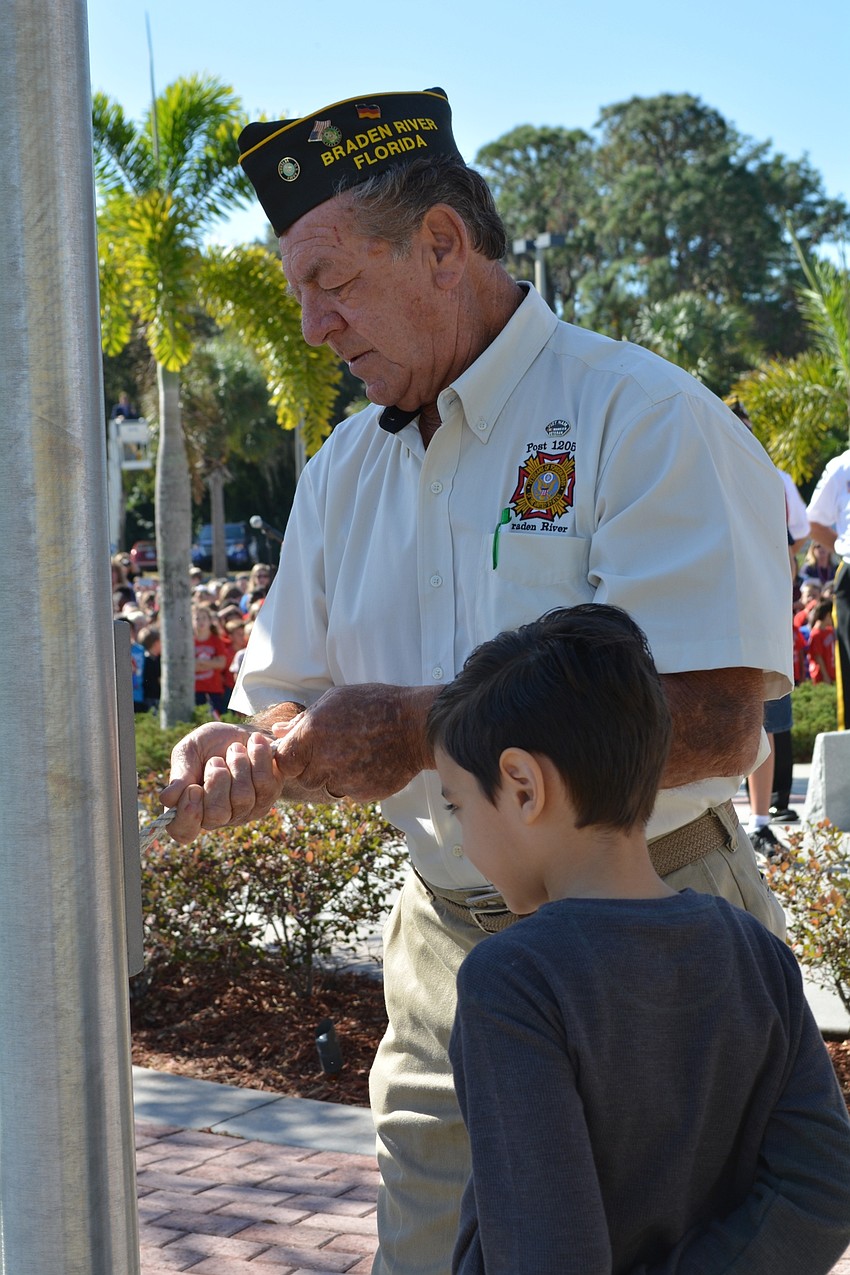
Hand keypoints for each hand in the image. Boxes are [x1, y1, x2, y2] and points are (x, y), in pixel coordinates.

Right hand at [160, 719, 284, 843]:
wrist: (242, 732)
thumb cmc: (209, 745)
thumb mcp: (188, 752)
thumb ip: (180, 774)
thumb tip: (168, 799)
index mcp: (191, 809)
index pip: (184, 832)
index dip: (187, 816)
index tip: (192, 788)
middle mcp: (219, 817)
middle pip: (217, 815)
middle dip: (216, 780)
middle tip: (216, 760)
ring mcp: (246, 810)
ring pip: (243, 798)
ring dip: (237, 765)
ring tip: (235, 749)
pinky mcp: (269, 797)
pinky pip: (266, 784)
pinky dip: (258, 758)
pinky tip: (252, 744)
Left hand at [272, 683, 437, 802]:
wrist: (418, 725)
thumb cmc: (375, 704)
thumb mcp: (335, 700)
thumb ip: (303, 720)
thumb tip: (279, 732)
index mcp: (312, 734)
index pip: (282, 761)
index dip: (290, 758)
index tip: (301, 753)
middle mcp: (324, 760)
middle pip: (304, 777)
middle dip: (313, 766)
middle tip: (336, 749)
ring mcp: (344, 780)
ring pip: (326, 787)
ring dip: (333, 776)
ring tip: (355, 754)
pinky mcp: (362, 794)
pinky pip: (349, 793)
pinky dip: (355, 782)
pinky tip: (369, 763)